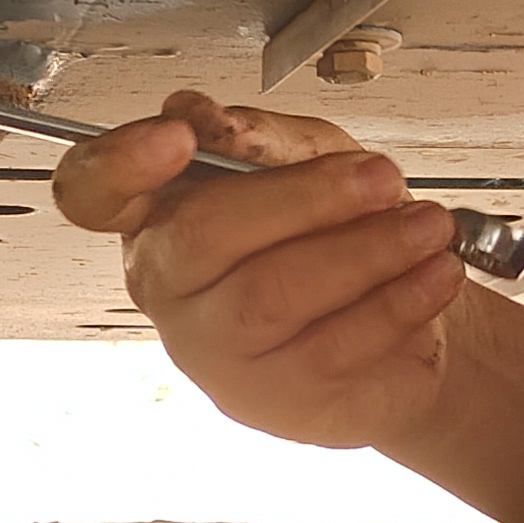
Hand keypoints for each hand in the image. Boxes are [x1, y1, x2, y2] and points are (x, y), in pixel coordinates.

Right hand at [51, 87, 469, 449]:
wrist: (404, 318)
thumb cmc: (336, 233)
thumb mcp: (306, 160)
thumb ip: (261, 137)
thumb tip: (211, 118)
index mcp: (157, 216)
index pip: (91, 191)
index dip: (121, 161)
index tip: (177, 135)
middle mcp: (169, 289)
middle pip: (204, 237)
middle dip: (305, 198)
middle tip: (380, 178)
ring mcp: (214, 354)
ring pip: (273, 296)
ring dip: (366, 252)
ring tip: (427, 227)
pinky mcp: (275, 404)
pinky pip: (330, 350)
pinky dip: (396, 304)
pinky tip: (431, 276)